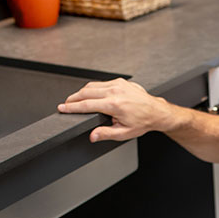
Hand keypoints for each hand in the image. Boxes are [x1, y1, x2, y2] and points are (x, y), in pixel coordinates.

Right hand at [57, 78, 174, 142]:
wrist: (156, 112)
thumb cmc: (143, 122)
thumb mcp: (124, 133)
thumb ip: (106, 134)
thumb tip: (93, 136)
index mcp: (114, 105)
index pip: (86, 105)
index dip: (71, 107)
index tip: (62, 108)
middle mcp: (115, 91)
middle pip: (85, 92)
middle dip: (73, 98)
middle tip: (65, 105)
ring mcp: (118, 84)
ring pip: (92, 86)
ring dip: (81, 92)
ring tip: (74, 100)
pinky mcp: (120, 81)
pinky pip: (101, 83)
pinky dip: (92, 89)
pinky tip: (89, 95)